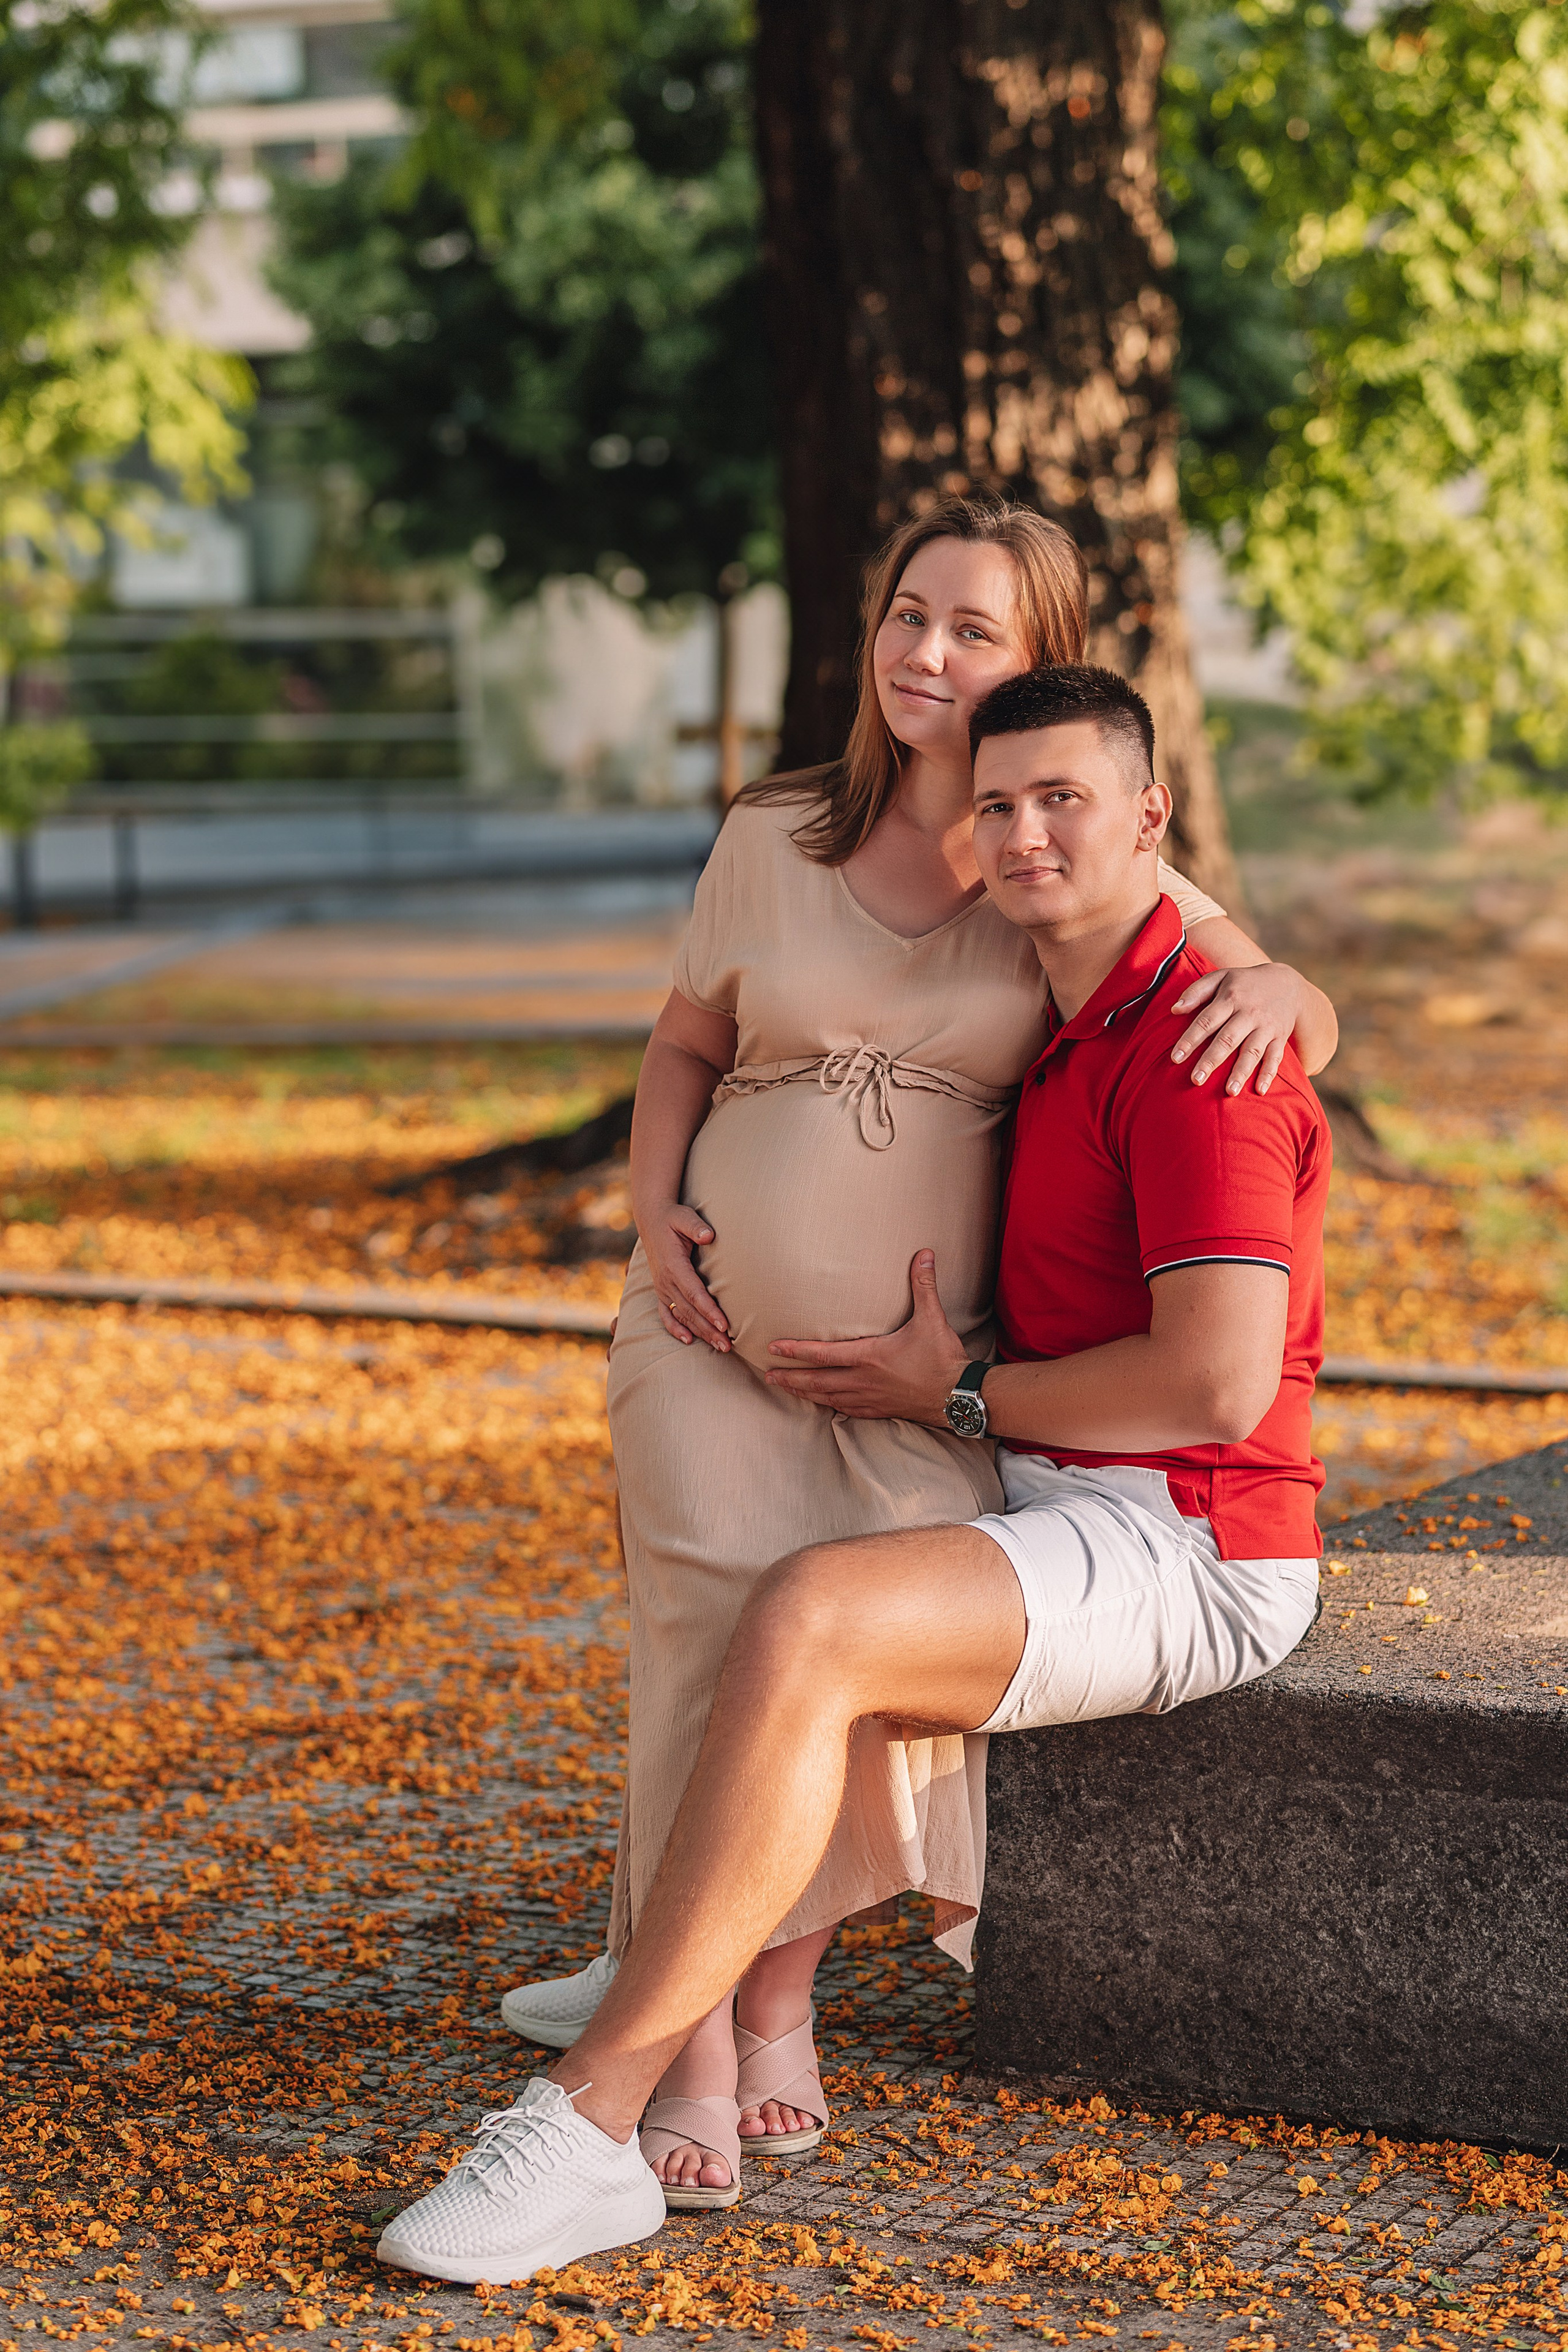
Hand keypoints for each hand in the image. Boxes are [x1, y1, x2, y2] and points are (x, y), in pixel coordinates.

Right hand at [640, 1200, 729, 1349]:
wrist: (652, 1220)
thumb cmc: (673, 1218)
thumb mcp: (684, 1217)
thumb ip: (695, 1227)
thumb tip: (708, 1235)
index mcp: (673, 1265)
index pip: (694, 1293)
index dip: (709, 1311)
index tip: (725, 1325)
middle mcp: (665, 1281)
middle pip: (690, 1311)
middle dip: (709, 1329)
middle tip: (728, 1345)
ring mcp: (661, 1288)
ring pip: (681, 1316)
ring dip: (700, 1333)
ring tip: (720, 1347)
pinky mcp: (660, 1290)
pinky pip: (666, 1314)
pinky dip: (675, 1329)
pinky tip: (688, 1340)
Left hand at [766, 1250, 968, 1421]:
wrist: (958, 1398)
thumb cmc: (943, 1359)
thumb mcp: (932, 1319)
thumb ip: (924, 1285)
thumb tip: (923, 1254)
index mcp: (870, 1357)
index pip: (823, 1353)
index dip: (796, 1350)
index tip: (773, 1348)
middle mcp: (864, 1380)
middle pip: (817, 1381)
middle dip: (790, 1378)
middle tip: (768, 1375)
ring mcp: (871, 1399)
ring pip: (828, 1398)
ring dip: (804, 1393)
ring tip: (786, 1389)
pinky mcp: (881, 1410)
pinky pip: (847, 1410)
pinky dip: (830, 1406)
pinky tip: (824, 1403)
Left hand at [1169, 963, 1306, 1095]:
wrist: (1287, 981)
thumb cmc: (1244, 983)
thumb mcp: (1220, 977)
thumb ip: (1196, 991)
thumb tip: (1174, 1010)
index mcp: (1230, 998)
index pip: (1207, 1020)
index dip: (1191, 1039)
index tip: (1175, 1058)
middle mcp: (1249, 1013)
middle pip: (1227, 1039)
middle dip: (1211, 1060)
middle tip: (1196, 1080)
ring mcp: (1266, 1027)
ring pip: (1252, 1051)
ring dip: (1241, 1072)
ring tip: (1229, 1092)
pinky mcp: (1280, 1037)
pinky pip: (1276, 1057)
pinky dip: (1269, 1074)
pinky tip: (1260, 1090)